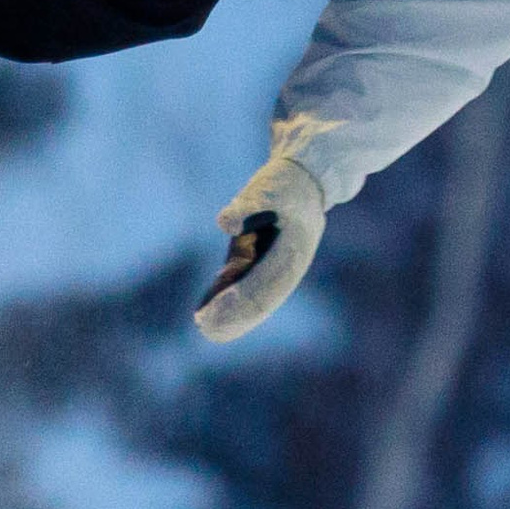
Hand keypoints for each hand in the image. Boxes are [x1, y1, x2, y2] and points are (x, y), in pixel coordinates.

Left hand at [194, 154, 325, 342]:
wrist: (306, 180)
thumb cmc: (284, 183)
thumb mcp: (268, 188)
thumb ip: (246, 205)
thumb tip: (226, 224)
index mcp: (293, 252)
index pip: (261, 288)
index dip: (235, 304)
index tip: (209, 314)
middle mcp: (289, 266)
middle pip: (261, 301)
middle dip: (233, 317)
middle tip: (203, 326)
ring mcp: (281, 268)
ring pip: (258, 301)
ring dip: (235, 317)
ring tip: (206, 328)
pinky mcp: (269, 263)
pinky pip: (252, 289)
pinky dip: (234, 302)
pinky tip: (212, 312)